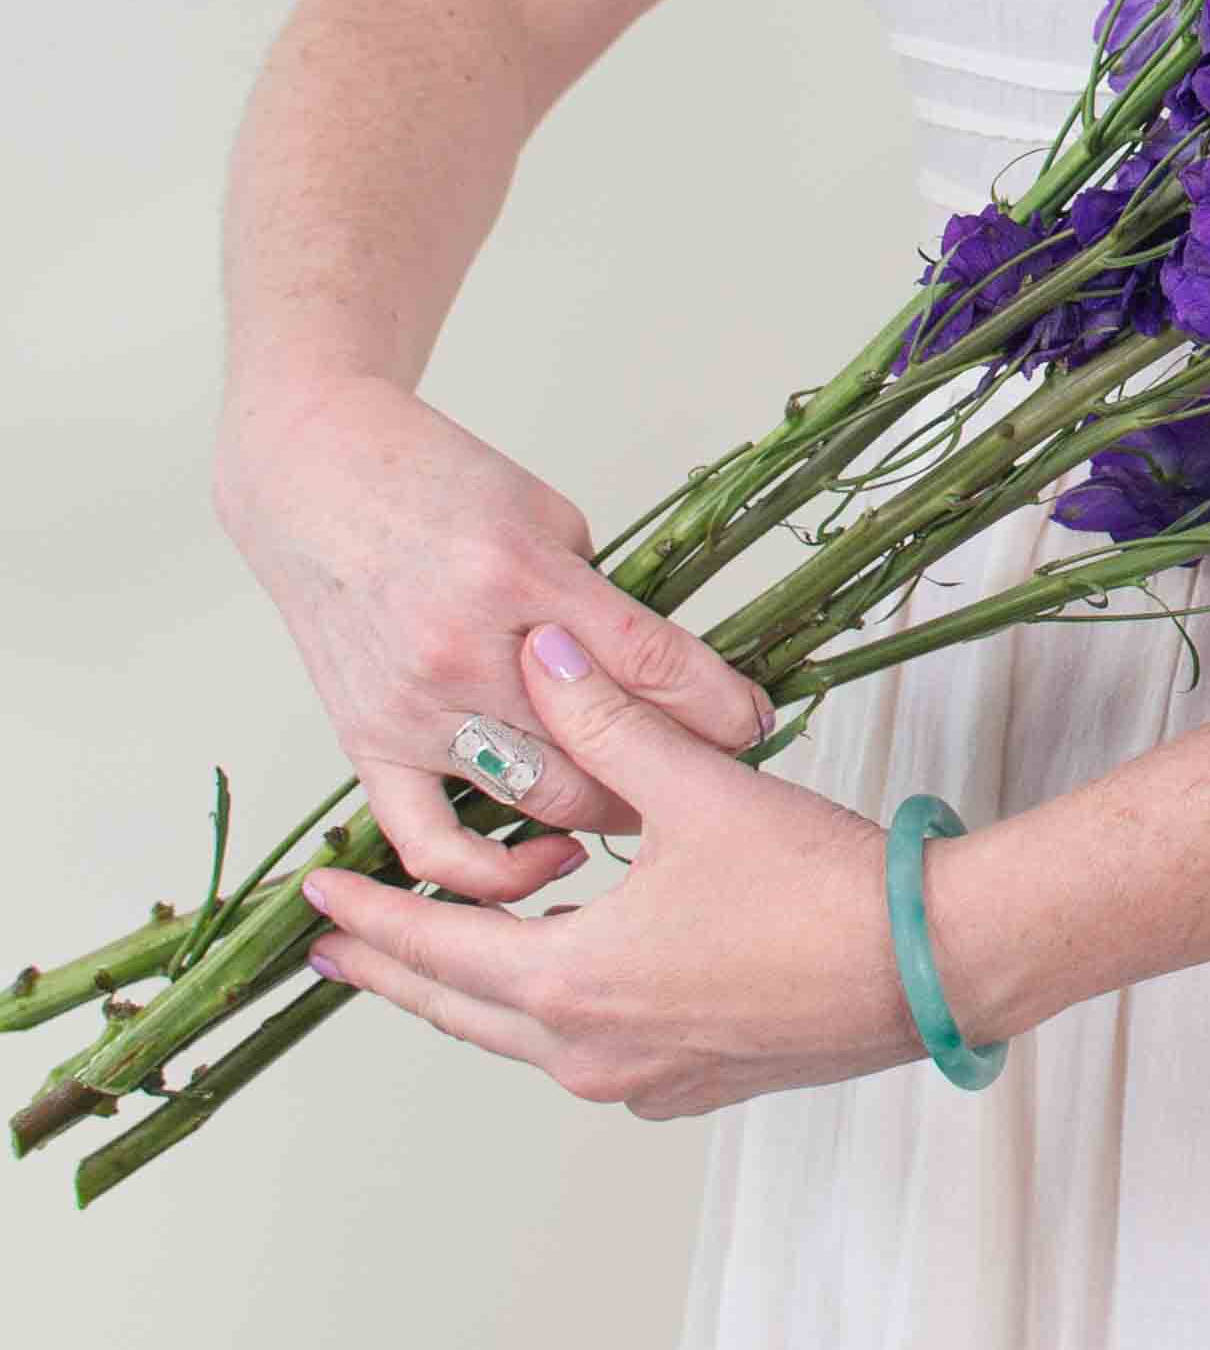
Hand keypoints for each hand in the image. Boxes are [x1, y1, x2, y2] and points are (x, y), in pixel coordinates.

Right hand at [215, 370, 770, 900]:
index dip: (720, 706)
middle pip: (603, 751)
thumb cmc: (436, 481)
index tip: (756, 724)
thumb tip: (671, 680)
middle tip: (716, 772)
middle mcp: (464, 648)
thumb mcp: (549, 514)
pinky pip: (429, 843)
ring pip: (538, 802)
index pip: (651, 662)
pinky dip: (493, 874)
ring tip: (651, 810)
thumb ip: (601, 602)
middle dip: (678, 771)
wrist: (314, 475)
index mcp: (522, 573)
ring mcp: (412, 704)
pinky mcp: (366, 742)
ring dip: (610, 817)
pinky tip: (548, 861)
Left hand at [298, 621, 922, 1117]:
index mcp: (573, 983)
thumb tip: (544, 658)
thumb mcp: (702, 792)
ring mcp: (647, 1082)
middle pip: (461, 1012)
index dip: (372, 915)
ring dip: (479, 993)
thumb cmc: (821, 886)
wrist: (936, 966)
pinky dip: (556, 1015)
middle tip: (337, 947)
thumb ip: (611, 724)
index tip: (316, 899)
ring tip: (449, 955)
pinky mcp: (699, 1085)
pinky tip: (576, 975)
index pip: (436, 949)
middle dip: (396, 970)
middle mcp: (593, 1053)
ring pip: (526, 1039)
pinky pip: (592, 1055)